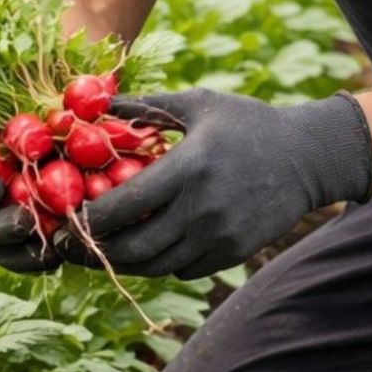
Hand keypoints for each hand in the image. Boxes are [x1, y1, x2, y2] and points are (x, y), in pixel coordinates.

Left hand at [73, 88, 371, 277]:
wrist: (308, 157)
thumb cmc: (247, 123)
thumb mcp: (198, 104)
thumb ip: (144, 106)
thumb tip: (94, 101)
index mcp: (188, 168)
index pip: (122, 207)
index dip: (86, 220)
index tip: (63, 220)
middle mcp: (202, 210)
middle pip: (133, 247)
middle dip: (94, 252)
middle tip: (69, 246)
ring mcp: (219, 237)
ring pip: (155, 266)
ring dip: (122, 262)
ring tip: (98, 251)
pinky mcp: (232, 254)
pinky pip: (182, 270)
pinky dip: (158, 264)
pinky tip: (142, 250)